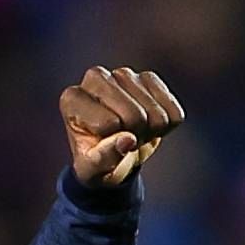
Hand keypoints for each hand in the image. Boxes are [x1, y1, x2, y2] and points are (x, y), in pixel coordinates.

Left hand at [62, 66, 183, 188]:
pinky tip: (148, 123)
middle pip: (134, 115)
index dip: (112, 144)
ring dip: (150, 132)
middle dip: (134, 136)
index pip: (108, 124)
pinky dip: (166, 125)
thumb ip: (104, 157)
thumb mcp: (93, 170)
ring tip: (133, 132)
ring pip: (155, 112)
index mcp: (71, 98)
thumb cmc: (97, 162)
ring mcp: (123, 74)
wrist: (116, 154)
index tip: (103, 145)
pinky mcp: (148, 77)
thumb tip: (128, 140)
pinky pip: (173, 110)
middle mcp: (95, 78)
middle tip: (123, 140)